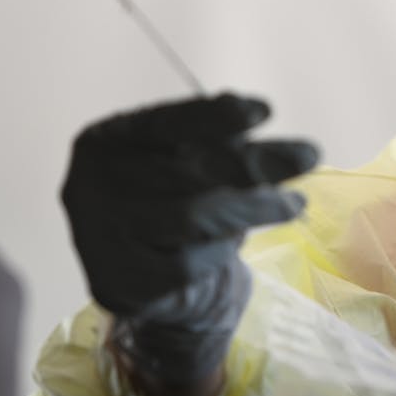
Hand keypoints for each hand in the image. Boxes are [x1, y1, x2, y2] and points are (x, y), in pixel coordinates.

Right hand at [61, 93, 316, 389]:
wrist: (158, 283)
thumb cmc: (176, 204)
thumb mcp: (190, 161)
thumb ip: (214, 140)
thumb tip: (251, 113)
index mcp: (100, 143)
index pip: (162, 123)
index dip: (214, 116)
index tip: (264, 111)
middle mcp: (85, 185)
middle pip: (185, 169)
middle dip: (255, 163)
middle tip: (309, 156)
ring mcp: (97, 237)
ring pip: (190, 218)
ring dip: (254, 208)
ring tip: (294, 204)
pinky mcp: (119, 283)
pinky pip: (188, 263)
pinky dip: (222, 251)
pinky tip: (236, 244)